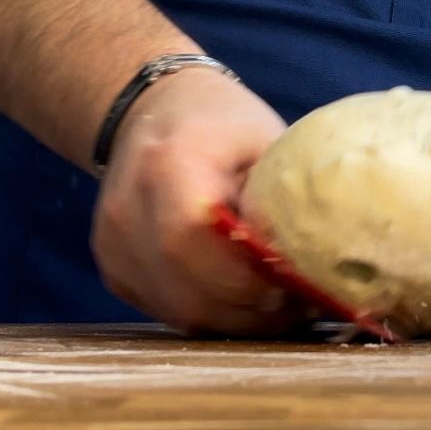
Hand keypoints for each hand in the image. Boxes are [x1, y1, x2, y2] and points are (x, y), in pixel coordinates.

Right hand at [91, 68, 300, 334]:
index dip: (248, 276)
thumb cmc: (224, 125)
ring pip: (180, 312)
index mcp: (169, 163)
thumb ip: (282, 204)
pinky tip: (242, 295)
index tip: (295, 285)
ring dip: (235, 319)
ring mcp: (112, 244)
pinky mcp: (114, 268)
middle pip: (188, 290)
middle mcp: (128, 208)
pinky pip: (168, 311)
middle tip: (299, 307)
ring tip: (278, 304)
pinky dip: (211, 312)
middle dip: (251, 310)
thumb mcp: (267, 144)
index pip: (196, 238)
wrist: (152, 110)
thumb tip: (318, 267)